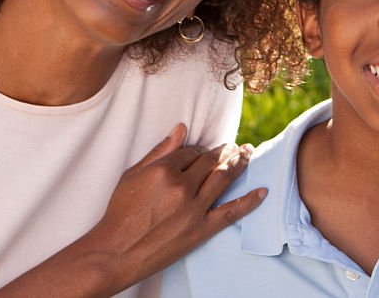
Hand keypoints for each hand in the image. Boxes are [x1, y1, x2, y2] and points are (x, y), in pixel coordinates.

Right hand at [0, 123, 265, 296]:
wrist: (116, 251)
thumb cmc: (120, 212)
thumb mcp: (133, 175)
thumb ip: (160, 151)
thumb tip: (182, 128)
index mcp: (163, 170)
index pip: (191, 151)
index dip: (199, 150)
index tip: (203, 151)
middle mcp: (181, 186)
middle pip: (211, 161)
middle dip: (225, 151)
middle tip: (235, 146)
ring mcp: (193, 209)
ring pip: (224, 178)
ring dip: (240, 163)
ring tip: (248, 154)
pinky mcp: (201, 230)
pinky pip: (231, 212)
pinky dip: (249, 201)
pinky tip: (262, 191)